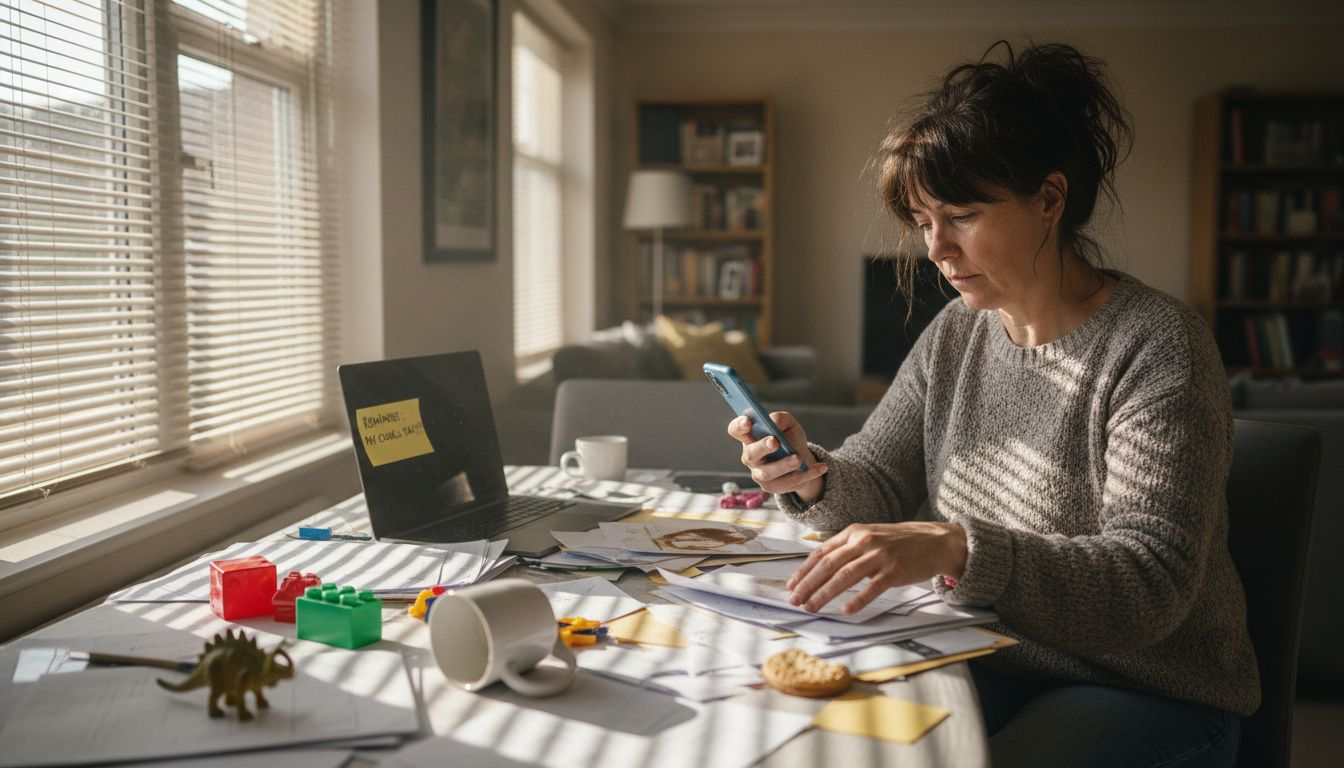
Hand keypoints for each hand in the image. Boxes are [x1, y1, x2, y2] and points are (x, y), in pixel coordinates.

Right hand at [726, 411, 826, 500]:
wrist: (802, 461)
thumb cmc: (790, 439)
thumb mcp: (789, 424)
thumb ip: (781, 419)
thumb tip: (773, 422)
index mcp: (750, 437)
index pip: (736, 431)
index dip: (739, 426)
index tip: (748, 422)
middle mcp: (750, 457)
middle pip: (750, 454)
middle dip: (762, 447)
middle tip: (775, 441)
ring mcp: (759, 474)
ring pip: (767, 473)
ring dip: (783, 465)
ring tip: (798, 459)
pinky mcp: (772, 487)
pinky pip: (787, 483)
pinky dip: (806, 475)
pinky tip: (821, 467)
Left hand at [786, 521, 967, 614]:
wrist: (935, 541)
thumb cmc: (899, 542)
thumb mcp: (870, 537)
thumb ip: (847, 549)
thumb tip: (821, 568)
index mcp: (854, 533)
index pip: (821, 553)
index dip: (804, 570)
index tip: (791, 585)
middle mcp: (863, 541)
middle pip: (828, 565)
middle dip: (808, 585)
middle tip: (795, 600)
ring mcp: (879, 556)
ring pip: (844, 576)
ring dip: (824, 594)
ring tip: (812, 607)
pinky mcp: (894, 571)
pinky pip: (872, 587)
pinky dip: (857, 599)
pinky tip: (845, 609)